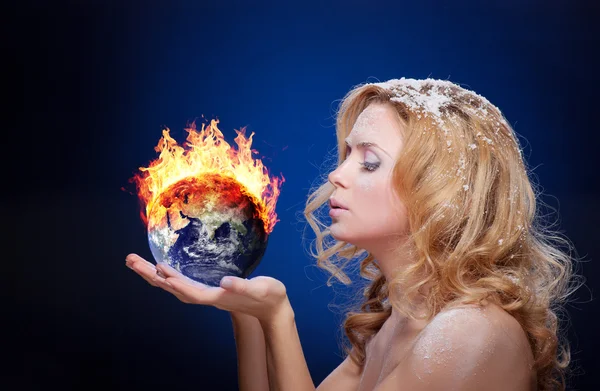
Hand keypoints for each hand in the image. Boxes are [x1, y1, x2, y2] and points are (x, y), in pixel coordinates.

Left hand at [125, 253, 291, 325]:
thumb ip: (242, 286)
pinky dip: (168, 276)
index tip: (159, 270)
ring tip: (135, 262)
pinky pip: (181, 283)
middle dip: (151, 275)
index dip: (176, 282)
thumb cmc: (268, 297)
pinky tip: (161, 269)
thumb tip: (225, 282)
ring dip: (153, 275)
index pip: (191, 291)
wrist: (272, 308)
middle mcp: (207, 296)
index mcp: (218, 296)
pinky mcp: (209, 289)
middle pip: (173, 288)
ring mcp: (206, 293)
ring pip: (174, 285)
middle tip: (130, 260)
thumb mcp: (259, 289)